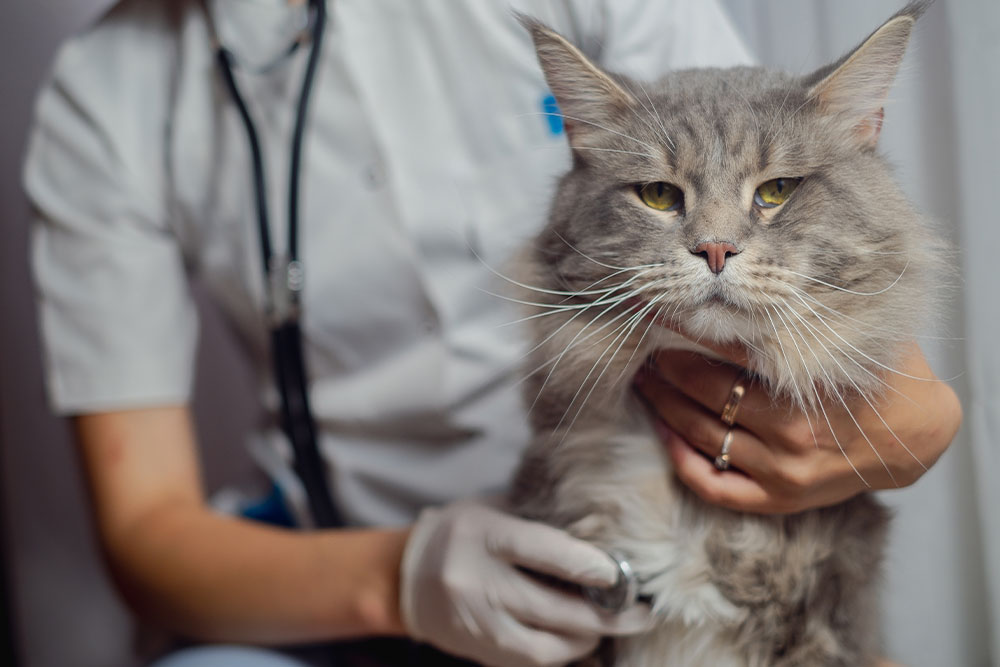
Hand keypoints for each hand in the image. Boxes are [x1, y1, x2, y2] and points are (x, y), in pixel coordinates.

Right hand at [399, 500, 650, 665]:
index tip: (622, 573)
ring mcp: (477, 624)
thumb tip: (601, 535)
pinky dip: (563, 657)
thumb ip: (539, 522)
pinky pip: (531, 663)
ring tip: (614, 628)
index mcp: (484, 537)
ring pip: (546, 647)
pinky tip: (584, 645)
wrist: (405, 577)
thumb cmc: (460, 533)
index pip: (543, 551)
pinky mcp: (479, 652)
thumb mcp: (492, 511)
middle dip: (606, 615)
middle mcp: (477, 583)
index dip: (588, 566)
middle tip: (642, 613)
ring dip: (587, 641)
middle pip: (553, 608)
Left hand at [635, 342, 960, 513]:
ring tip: (644, 380)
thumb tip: (752, 280)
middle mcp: (789, 433)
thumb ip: (806, 319)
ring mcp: (780, 471)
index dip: (687, 329)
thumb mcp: (853, 338)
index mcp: (806, 388)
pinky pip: (713, 485)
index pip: (728, 350)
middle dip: (667, 365)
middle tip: (646, 346)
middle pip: (704, 392)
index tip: (660, 312)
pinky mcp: (776, 498)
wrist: (916, 436)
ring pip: (700, 434)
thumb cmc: (881, 377)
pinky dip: (681, 460)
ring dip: (663, 404)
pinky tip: (664, 432)